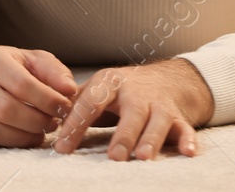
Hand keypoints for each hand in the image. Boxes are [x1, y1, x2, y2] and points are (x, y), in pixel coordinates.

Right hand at [0, 46, 78, 148]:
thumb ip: (55, 72)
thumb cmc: (11, 70)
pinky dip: (3, 146)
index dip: (47, 100)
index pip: (21, 84)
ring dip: (22, 137)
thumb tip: (70, 90)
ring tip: (39, 133)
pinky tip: (19, 140)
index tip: (64, 108)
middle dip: (36, 121)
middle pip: (6, 109)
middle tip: (53, 124)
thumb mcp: (33, 60)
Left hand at [53, 60, 213, 160]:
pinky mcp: (178, 116)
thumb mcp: (98, 89)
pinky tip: (188, 152)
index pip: (91, 102)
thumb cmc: (124, 90)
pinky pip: (185, 128)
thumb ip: (76, 104)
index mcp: (110, 83)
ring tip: (143, 157)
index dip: (76, 123)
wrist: (168, 78)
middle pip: (131, 113)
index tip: (62, 147)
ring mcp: (159, 104)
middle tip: (114, 156)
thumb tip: (46, 121)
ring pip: (158, 121)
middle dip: (123, 135)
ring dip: (151, 139)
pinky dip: (188, 139)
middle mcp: (136, 93)